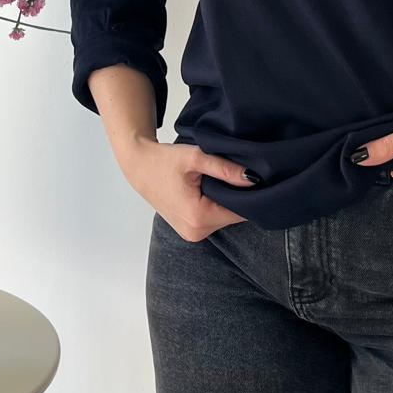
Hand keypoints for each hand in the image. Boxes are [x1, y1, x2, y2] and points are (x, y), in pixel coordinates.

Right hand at [118, 138, 252, 241]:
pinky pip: (212, 220)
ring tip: (214, 182)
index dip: (248, 194)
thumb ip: (225, 168)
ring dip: (224, 203)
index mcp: (198, 216)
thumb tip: (253, 179)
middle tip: (229, 175)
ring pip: (223, 219)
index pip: (240, 211)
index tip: (247, 178)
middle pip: (232, 216)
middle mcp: (195, 232)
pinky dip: (214, 207)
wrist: (139, 167)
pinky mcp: (189, 232)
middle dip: (236, 197)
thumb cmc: (164, 160)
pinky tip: (207, 191)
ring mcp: (191, 234)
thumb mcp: (195, 157)